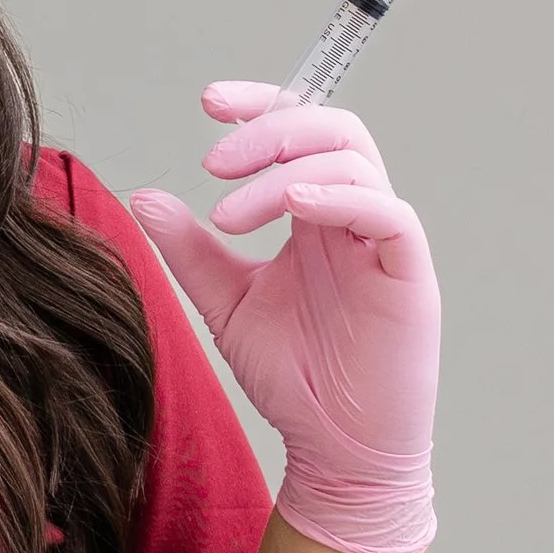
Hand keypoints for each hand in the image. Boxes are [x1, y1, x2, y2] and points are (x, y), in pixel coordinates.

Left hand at [129, 83, 439, 552]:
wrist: (333, 449)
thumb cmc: (292, 377)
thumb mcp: (225, 304)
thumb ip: (190, 251)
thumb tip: (145, 196)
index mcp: (312, 214)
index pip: (298, 128)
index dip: (259, 103)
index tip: (209, 103)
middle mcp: (351, 217)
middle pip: (330, 129)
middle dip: (269, 129)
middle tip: (212, 162)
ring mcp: (384, 243)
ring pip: (353, 161)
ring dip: (285, 168)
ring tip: (230, 213)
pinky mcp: (409, 274)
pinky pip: (388, 212)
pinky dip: (338, 196)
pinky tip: (292, 206)